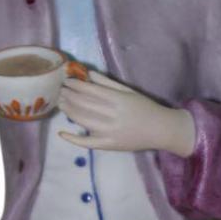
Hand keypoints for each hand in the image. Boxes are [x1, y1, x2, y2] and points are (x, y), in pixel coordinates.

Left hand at [57, 71, 194, 155]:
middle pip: (83, 104)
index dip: (75, 85)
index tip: (66, 81)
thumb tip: (89, 74)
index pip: (90, 91)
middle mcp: (112, 115)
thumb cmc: (145, 108)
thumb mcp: (129, 92)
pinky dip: (73, 139)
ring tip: (60, 103)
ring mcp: (109, 132)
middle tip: (59, 91)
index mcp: (118, 99)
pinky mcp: (108, 145)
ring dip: (68, 111)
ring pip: (82, 120)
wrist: (161, 130)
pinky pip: (87, 143)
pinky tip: (62, 133)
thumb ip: (108, 83)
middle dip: (69, 96)